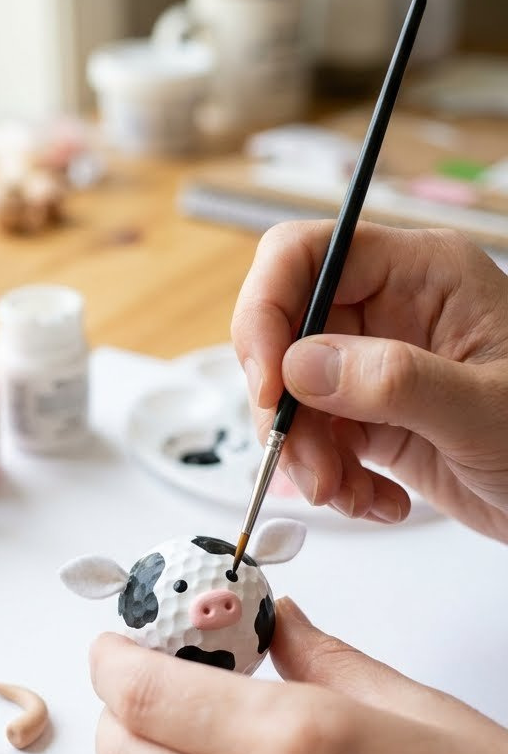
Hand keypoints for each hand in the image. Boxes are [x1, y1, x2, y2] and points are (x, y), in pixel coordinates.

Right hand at [231, 221, 507, 539]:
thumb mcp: (485, 410)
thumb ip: (394, 382)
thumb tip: (301, 365)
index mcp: (421, 274)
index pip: (306, 255)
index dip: (268, 311)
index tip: (268, 384)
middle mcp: (391, 310)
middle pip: (285, 333)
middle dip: (284, 406)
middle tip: (308, 464)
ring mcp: (378, 365)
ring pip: (293, 395)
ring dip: (306, 453)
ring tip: (348, 493)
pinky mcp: (374, 417)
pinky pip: (318, 439)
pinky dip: (332, 479)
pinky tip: (375, 498)